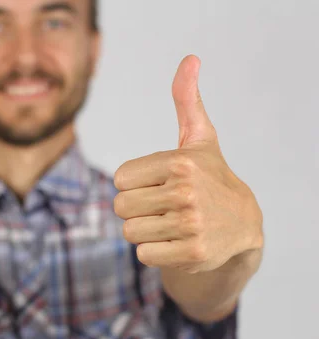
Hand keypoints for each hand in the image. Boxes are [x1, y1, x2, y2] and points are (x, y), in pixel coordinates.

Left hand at [113, 55, 262, 273]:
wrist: (243, 224)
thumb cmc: (210, 177)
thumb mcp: (199, 139)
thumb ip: (187, 101)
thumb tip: (190, 59)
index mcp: (179, 162)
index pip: (119, 179)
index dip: (134, 183)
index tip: (159, 182)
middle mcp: (186, 192)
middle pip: (120, 206)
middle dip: (136, 208)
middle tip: (163, 206)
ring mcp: (191, 225)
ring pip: (130, 232)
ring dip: (145, 230)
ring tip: (170, 223)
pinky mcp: (193, 253)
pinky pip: (144, 255)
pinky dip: (154, 251)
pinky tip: (175, 241)